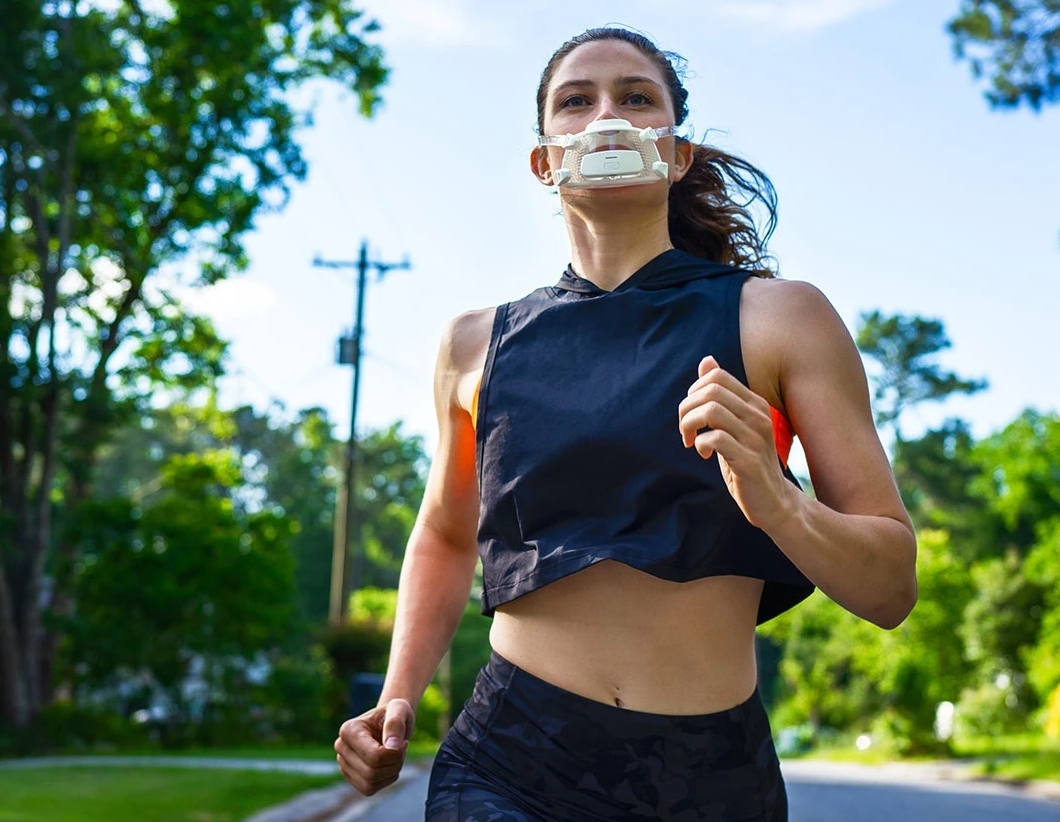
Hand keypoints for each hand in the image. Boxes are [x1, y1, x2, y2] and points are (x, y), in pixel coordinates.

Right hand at [334, 698, 415, 795]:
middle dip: (394, 764)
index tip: (404, 742)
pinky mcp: (351, 776)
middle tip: (402, 748)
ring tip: (395, 755)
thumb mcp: (400, 709)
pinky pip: (369, 789)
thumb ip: (395, 723)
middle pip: (372, 772)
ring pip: (370, 783)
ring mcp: (343, 763)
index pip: (374, 756)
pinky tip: (389, 765)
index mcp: (348, 729)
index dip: (395, 754)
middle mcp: (341, 747)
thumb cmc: (394, 713)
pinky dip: (385, 780)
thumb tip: (392, 746)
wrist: (390, 722)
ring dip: (391, 772)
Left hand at [677, 356, 792, 529]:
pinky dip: (699, 443)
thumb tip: (706, 360)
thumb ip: (721, 396)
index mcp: (755, 404)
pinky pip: (714, 438)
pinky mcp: (748, 461)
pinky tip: (702, 453)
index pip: (716, 376)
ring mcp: (755, 438)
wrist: (773, 501)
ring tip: (690, 440)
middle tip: (685, 429)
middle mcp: (758, 416)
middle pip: (710, 390)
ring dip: (689, 425)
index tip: (692, 413)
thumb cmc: (747, 460)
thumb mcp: (733, 423)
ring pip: (710, 411)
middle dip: (686, 408)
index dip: (694, 391)